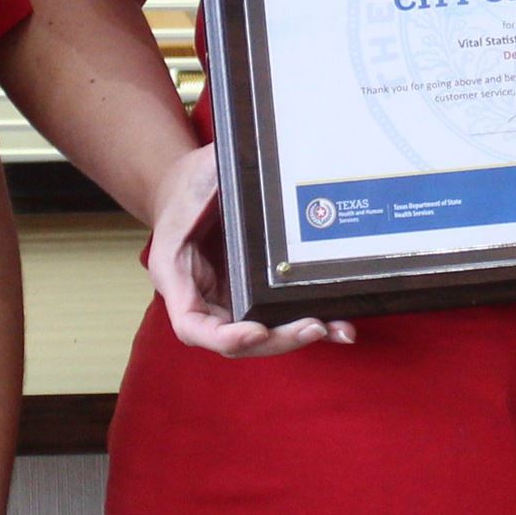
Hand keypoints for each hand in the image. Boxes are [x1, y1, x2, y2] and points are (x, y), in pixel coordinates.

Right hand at [147, 142, 353, 358]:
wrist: (187, 189)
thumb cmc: (188, 184)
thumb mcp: (201, 174)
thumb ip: (219, 176)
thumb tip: (257, 174)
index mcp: (177, 276)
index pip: (192, 326)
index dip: (225, 337)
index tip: (258, 330)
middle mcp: (202, 298)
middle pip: (236, 340)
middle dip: (278, 339)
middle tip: (315, 327)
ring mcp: (228, 299)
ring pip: (261, 335)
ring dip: (298, 336)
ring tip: (338, 329)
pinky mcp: (251, 295)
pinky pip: (276, 316)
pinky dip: (305, 322)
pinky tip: (338, 324)